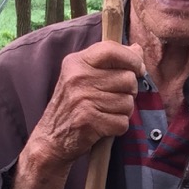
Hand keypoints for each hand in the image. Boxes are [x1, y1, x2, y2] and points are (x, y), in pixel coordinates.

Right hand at [29, 41, 144, 169]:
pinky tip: (105, 126)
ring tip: (107, 112)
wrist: (51, 138)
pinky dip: (118, 127)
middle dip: (129, 91)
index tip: (138, 69)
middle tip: (115, 98)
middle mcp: (78, 78)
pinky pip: (123, 122)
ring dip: (123, 111)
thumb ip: (110, 62)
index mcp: (76, 62)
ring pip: (128, 102)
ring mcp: (83, 100)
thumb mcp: (83, 76)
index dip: (131, 58)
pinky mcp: (89, 121)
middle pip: (127, 78)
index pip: (111, 49)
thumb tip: (137, 49)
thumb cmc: (72, 105)